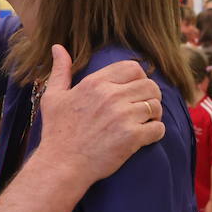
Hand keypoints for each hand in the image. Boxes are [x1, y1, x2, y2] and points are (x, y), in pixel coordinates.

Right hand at [34, 45, 164, 189]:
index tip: (134, 91)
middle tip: (144, 108)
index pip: (133, 68)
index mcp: (96, 83)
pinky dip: (156, 132)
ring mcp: (123, 116)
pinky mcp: (132, 137)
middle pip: (149, 85)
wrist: (61, 164)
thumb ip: (60, 71)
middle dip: (151, 96)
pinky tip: (146, 136)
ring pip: (156, 106)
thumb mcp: (53, 97)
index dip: (139, 78)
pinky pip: (158, 128)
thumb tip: (58, 47)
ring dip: (154, 115)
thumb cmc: (56, 132)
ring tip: (145, 122)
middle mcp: (111, 96)